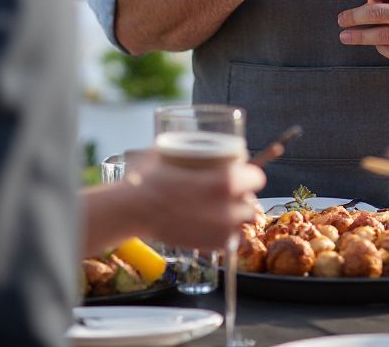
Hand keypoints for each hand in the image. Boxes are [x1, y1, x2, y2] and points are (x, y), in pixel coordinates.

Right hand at [122, 150, 265, 249]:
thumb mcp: (175, 150)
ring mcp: (220, 231)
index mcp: (226, 180)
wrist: (132, 208)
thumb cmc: (152, 176)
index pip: (257, 178)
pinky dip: (223, 236)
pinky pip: (228, 242)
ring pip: (241, 225)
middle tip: (227, 195)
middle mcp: (228, 207)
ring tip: (220, 213)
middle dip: (241, 199)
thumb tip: (193, 141)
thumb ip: (192, 148)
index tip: (242, 176)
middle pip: (250, 204)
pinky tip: (211, 227)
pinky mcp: (208, 247)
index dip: (249, 176)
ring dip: (234, 219)